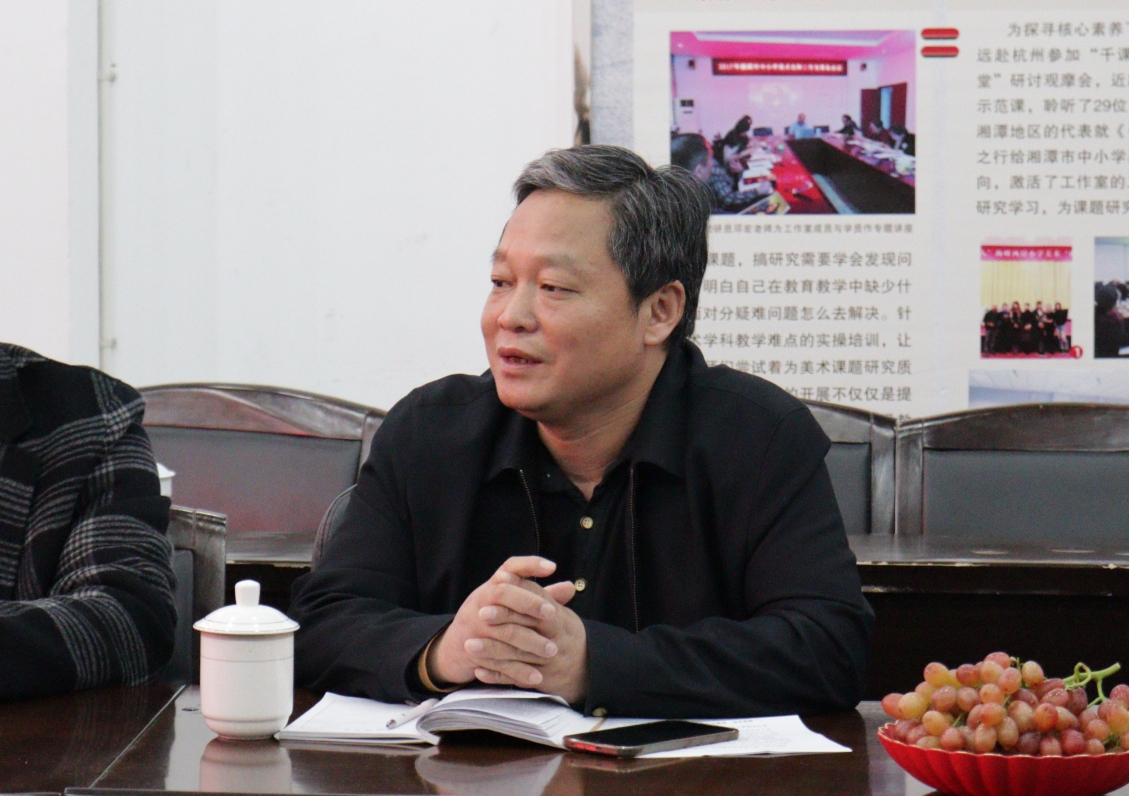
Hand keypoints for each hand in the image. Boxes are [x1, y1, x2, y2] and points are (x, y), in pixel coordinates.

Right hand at [426, 557, 573, 688]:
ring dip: (529, 640)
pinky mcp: (474, 651)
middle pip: (502, 593)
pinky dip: (518, 670)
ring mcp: (474, 626)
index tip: (552, 567)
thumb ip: (540, 595)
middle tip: (553, 613)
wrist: (456, 647)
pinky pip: (497, 661)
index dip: (529, 565)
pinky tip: (537, 676)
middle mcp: (481, 601)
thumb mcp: (509, 603)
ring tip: (552, 650)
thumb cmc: (489, 617)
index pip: (510, 567)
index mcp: (492, 586)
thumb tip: (569, 587)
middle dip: (528, 602)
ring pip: (502, 630)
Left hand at [474, 577, 588, 703]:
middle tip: (480, 614)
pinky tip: (478, 669)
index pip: (538, 604)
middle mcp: (555, 643)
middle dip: (502, 621)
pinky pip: (514, 679)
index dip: (517, 593)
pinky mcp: (538, 682)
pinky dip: (496, 675)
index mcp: (561, 621)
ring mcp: (546, 664)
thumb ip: (534, 594)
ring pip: (516, 657)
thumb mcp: (557, 611)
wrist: (584, 669)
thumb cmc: (563, 632)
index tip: (496, 583)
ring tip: (469, 645)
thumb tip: (509, 572)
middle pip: (525, 630)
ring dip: (491, 650)